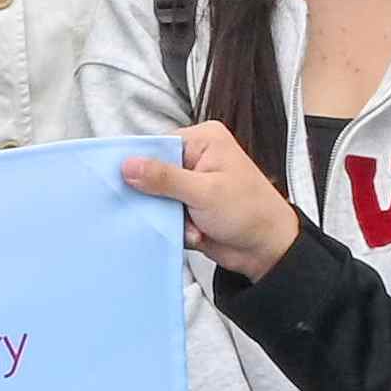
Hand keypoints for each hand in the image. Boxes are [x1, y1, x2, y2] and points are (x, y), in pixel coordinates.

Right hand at [117, 122, 300, 277]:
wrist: (267, 250)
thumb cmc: (249, 212)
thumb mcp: (205, 192)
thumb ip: (164, 178)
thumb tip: (127, 165)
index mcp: (203, 140)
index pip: (157, 145)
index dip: (138, 165)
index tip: (123, 183)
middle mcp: (195, 157)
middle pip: (151, 171)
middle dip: (156, 197)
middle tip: (165, 211)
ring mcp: (190, 183)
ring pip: (155, 197)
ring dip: (168, 216)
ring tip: (190, 226)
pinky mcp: (187, 205)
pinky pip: (164, 214)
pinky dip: (174, 226)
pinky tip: (195, 233)